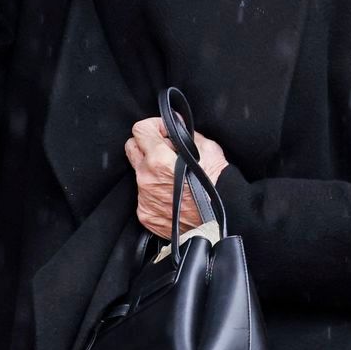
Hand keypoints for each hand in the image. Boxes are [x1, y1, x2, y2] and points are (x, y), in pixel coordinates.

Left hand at [124, 118, 227, 238]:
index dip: (153, 126)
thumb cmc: (217, 186)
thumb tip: (176, 126)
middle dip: (146, 145)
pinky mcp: (145, 214)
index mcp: (158, 160)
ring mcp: (143, 198)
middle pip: (131, 148)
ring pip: (138, 174)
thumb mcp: (208, 149)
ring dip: (151, 171)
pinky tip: (171, 195)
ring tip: (173, 178)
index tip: (163, 132)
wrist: (219, 223)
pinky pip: (143, 196)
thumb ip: (186, 134)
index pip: (139, 130)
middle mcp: (145, 178)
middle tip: (164, 150)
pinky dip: (154, 192)